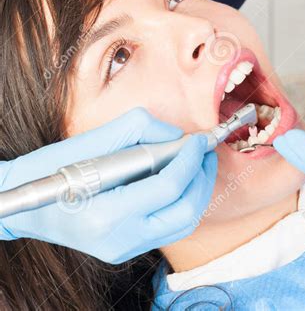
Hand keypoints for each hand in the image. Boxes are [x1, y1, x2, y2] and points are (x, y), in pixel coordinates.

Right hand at [0, 108, 216, 262]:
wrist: (25, 203)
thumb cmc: (54, 168)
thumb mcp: (94, 140)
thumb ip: (140, 130)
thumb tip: (176, 135)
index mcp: (108, 214)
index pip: (168, 188)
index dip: (189, 160)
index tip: (199, 139)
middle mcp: (120, 239)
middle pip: (185, 213)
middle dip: (202, 178)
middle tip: (205, 150)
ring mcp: (124, 249)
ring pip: (182, 225)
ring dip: (197, 191)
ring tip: (198, 162)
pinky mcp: (127, 249)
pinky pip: (168, 227)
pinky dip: (181, 202)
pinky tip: (180, 179)